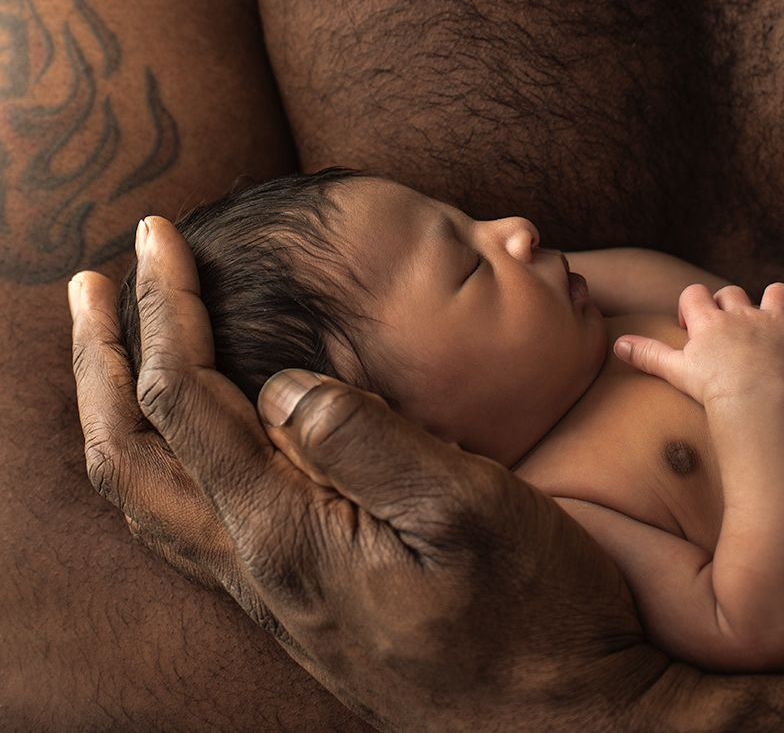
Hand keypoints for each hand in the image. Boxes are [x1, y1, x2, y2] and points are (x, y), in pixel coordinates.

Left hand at [70, 215, 665, 730]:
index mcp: (287, 532)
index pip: (182, 400)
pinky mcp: (294, 598)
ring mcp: (269, 590)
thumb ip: (366, 438)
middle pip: (127, 456)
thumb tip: (282, 383)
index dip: (163, 307)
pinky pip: (184, 519)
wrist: (559, 725)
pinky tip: (184, 424)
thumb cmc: (532, 612)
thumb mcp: (468, 508)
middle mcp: (256, 567)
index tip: (159, 233)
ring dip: (114, 405)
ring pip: (145, 494)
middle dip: (98, 358)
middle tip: (90, 280)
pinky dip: (158, 449)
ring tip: (109, 339)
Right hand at [613, 283, 783, 406]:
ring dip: (775, 298)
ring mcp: (774, 322)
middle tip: (728, 326)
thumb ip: (648, 354)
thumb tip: (618, 344)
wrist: (753, 400)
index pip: (694, 294)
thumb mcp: (675, 370)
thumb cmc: (712, 388)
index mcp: (709, 321)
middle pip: (731, 292)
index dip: (691, 305)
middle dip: (729, 302)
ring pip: (776, 292)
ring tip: (774, 310)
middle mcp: (741, 314)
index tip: (692, 325)